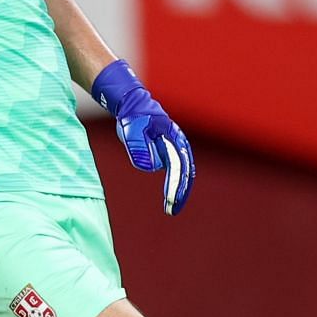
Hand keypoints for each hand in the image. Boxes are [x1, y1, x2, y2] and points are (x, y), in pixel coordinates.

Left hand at [90, 59, 193, 215]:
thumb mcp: (131, 129)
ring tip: (171, 208)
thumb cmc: (132, 116)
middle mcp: (178, 144)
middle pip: (185, 172)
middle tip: (172, 210)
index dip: (175, 184)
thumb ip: (137, 146)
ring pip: (180, 174)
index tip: (170, 200)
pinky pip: (173, 172)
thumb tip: (148, 167)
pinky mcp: (167, 154)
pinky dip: (173, 186)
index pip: (178, 165)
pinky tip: (170, 199)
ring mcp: (174, 150)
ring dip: (177, 190)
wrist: (132, 106)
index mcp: (174, 137)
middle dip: (180, 192)